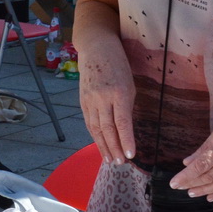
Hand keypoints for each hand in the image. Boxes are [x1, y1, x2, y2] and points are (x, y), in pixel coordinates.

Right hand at [78, 40, 137, 164]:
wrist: (96, 48)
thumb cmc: (119, 64)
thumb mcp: (129, 83)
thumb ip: (126, 105)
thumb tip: (126, 127)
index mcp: (119, 92)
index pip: (122, 122)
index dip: (126, 140)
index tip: (130, 155)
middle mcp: (103, 98)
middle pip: (107, 129)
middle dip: (114, 148)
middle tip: (120, 163)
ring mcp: (90, 100)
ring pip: (96, 128)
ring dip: (103, 146)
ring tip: (110, 160)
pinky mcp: (83, 101)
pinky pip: (89, 122)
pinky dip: (95, 136)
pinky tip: (100, 145)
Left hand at [166, 98, 212, 201]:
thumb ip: (203, 149)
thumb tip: (187, 163)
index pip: (201, 165)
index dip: (186, 176)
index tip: (174, 183)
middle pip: (210, 176)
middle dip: (192, 184)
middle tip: (181, 188)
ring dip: (205, 190)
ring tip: (193, 192)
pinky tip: (211, 196)